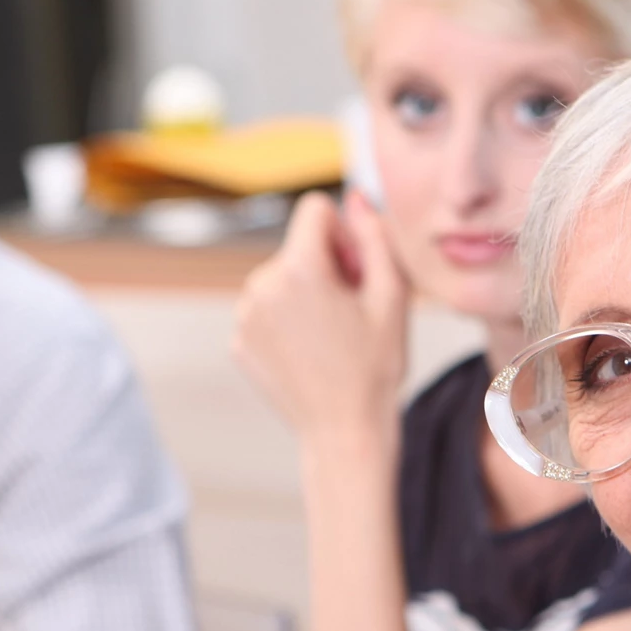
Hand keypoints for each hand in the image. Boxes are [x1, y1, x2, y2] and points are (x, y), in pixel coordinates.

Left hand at [234, 189, 411, 446]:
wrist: (344, 432)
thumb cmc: (375, 368)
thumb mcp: (391, 296)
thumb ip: (374, 237)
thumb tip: (355, 199)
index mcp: (299, 269)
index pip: (314, 210)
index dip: (342, 233)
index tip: (355, 269)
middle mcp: (261, 286)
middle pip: (297, 247)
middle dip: (325, 267)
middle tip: (350, 311)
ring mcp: (244, 316)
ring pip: (279, 278)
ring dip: (304, 294)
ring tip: (331, 334)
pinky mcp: (238, 341)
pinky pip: (264, 310)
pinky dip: (286, 322)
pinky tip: (309, 352)